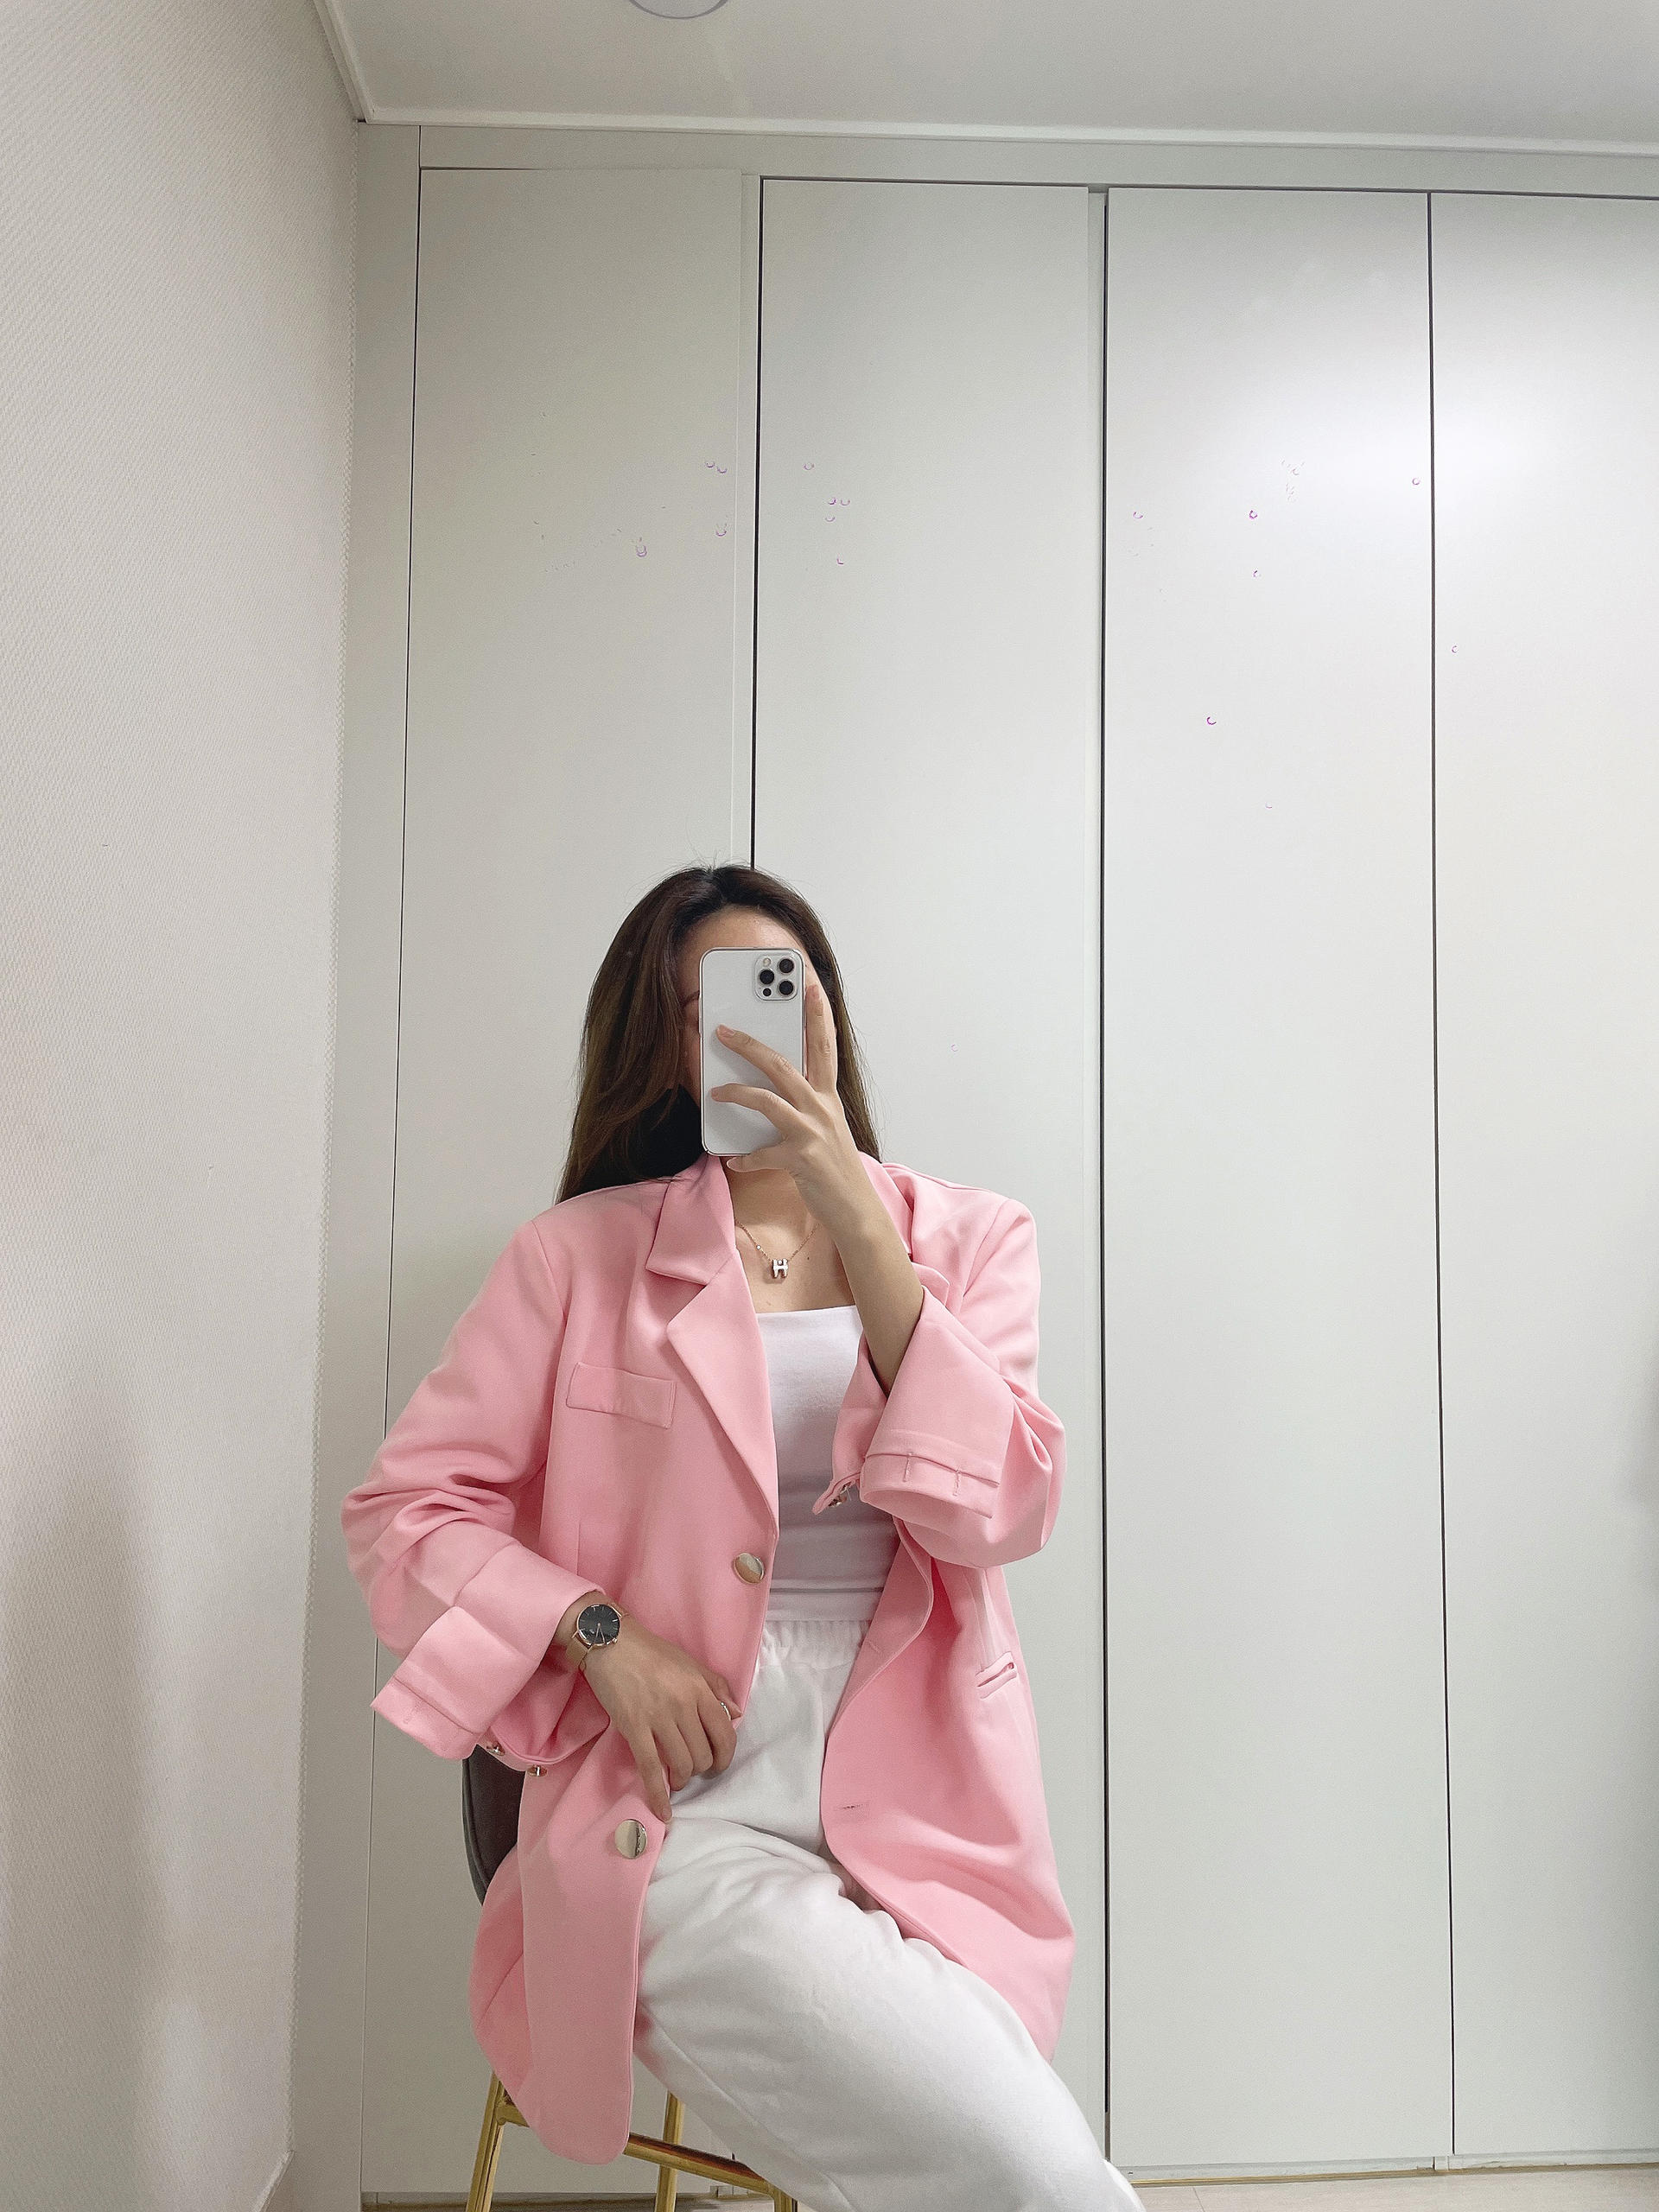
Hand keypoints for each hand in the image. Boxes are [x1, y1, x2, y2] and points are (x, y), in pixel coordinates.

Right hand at [576, 1612, 740, 1823]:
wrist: (611, 1643)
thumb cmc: (652, 1652)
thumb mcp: (690, 1663)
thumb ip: (716, 1687)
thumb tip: (736, 1713)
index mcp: (700, 1689)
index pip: (724, 1732)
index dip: (726, 1754)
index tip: (719, 1763)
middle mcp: (684, 1706)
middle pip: (703, 1753)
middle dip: (702, 1768)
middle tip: (694, 1768)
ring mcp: (658, 1719)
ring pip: (682, 1764)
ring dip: (683, 1779)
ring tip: (678, 1779)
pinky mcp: (634, 1729)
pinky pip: (650, 1769)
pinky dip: (658, 1794)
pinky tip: (664, 1811)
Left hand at [709, 977, 879, 1242]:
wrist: (854, 1209)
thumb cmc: (834, 1167)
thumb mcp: (825, 1128)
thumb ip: (803, 1107)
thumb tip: (770, 1092)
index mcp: (828, 1097)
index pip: (824, 1046)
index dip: (818, 1014)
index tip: (809, 985)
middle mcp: (822, 1108)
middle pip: (783, 1064)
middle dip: (750, 1044)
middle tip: (724, 1030)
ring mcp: (812, 1132)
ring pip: (768, 1099)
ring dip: (737, 1092)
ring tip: (716, 1091)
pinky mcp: (801, 1158)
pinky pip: (761, 1153)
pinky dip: (745, 1157)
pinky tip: (734, 1161)